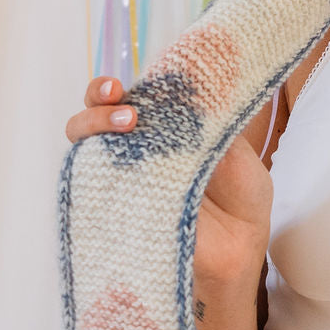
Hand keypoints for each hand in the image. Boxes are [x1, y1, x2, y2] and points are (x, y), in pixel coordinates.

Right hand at [65, 76, 272, 287]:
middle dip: (98, 101)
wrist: (243, 247)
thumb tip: (193, 87)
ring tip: (127, 123)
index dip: (120, 87)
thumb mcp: (236, 150)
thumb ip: (211, 120)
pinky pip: (94, 186)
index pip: (130, 98)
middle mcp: (139, 150)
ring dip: (94, 126)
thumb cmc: (241, 199)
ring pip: (86, 146)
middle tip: (123, 103)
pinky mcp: (119, 207)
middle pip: (95, 116)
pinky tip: (121, 163)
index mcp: (166, 129)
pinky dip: (99, 168)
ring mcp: (126, 178)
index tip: (129, 82)